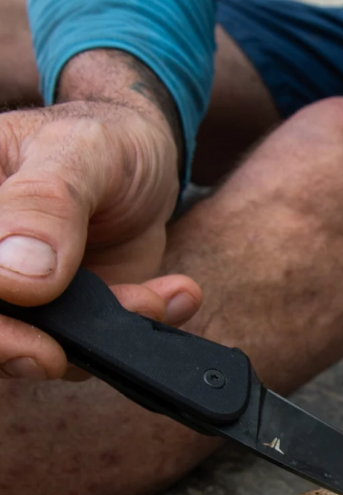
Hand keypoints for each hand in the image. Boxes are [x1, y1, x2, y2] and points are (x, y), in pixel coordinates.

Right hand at [0, 50, 200, 379]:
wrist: (150, 159)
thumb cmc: (107, 140)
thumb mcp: (80, 152)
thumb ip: (45, 204)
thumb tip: (12, 276)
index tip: (30, 315)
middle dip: (27, 344)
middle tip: (64, 354)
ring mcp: (23, 291)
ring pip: (31, 347)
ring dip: (97, 337)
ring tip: (152, 298)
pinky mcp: (68, 315)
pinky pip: (88, 348)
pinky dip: (134, 328)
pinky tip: (175, 295)